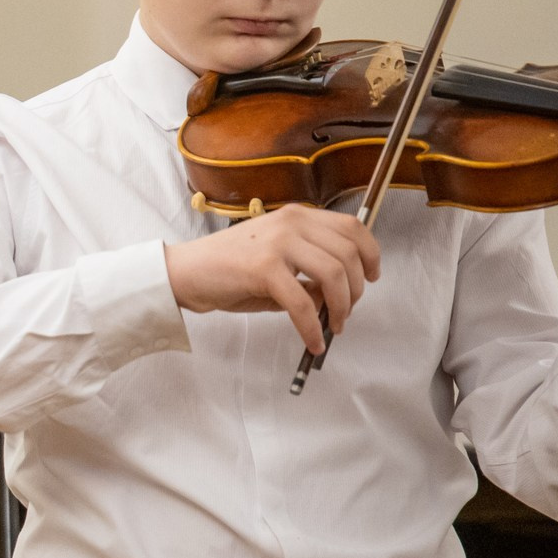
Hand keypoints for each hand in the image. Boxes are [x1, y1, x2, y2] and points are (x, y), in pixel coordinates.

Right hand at [165, 205, 380, 353]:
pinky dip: (312, 327)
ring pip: (334, 275)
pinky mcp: (264, 268)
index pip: (352, 228)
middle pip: (349, 254)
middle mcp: (291, 223)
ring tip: (332, 326)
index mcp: (296, 216)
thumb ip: (307, 272)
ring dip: (340, 307)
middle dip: (356, 290)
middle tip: (346, 312)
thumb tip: (334, 296)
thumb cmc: (227, 269)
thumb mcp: (276, 261)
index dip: (371, 254)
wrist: (185, 273)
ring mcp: (277, 243)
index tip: (372, 277)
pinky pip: (302, 303)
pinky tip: (312, 341)